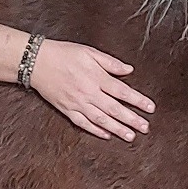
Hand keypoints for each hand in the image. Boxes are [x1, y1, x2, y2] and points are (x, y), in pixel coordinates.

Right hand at [29, 39, 154, 140]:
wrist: (36, 61)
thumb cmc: (64, 54)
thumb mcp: (90, 52)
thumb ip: (111, 63)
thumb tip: (129, 70)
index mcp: (97, 77)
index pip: (123, 92)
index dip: (138, 101)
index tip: (150, 108)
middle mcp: (89, 93)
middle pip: (115, 109)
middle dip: (132, 120)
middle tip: (145, 128)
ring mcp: (77, 103)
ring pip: (101, 120)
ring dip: (117, 129)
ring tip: (131, 136)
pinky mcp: (67, 110)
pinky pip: (83, 123)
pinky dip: (95, 131)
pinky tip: (107, 136)